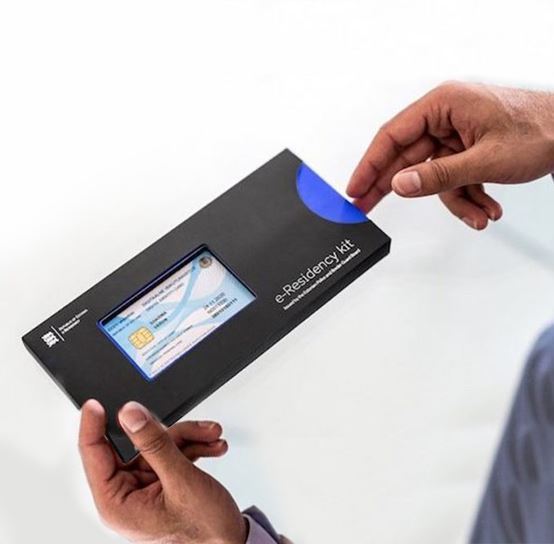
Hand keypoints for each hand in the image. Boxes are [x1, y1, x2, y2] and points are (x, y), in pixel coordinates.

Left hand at [78, 400, 246, 543]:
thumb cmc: (204, 532)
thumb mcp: (180, 481)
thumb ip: (154, 444)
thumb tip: (130, 415)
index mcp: (117, 503)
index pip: (94, 455)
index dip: (94, 425)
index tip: (96, 403)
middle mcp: (127, 494)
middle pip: (136, 443)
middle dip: (169, 432)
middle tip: (191, 427)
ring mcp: (146, 487)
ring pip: (158, 443)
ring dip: (188, 437)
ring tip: (211, 437)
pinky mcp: (163, 481)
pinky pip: (171, 452)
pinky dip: (193, 446)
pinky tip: (212, 447)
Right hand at [347, 82, 553, 228]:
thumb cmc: (541, 130)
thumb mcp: (485, 160)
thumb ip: (438, 176)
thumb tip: (399, 185)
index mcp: (443, 104)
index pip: (392, 136)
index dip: (369, 165)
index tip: (354, 189)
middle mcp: (445, 117)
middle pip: (406, 158)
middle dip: (402, 189)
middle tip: (368, 209)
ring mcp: (456, 135)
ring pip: (434, 176)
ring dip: (456, 200)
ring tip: (478, 213)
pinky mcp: (467, 150)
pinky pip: (453, 179)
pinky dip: (469, 197)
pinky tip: (486, 207)